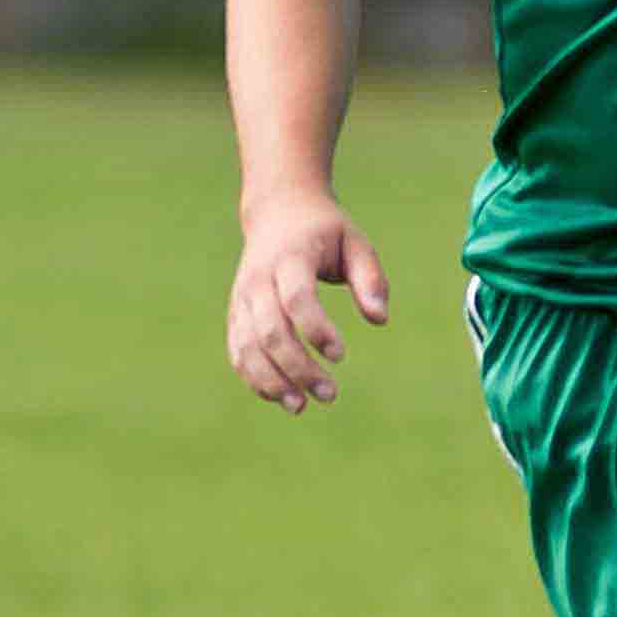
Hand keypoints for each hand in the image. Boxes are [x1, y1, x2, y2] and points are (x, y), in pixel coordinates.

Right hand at [225, 191, 388, 412]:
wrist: (278, 210)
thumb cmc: (325, 231)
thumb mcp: (356, 243)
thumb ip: (370, 279)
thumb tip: (379, 320)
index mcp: (290, 258)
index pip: (297, 299)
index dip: (316, 330)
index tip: (341, 355)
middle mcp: (259, 279)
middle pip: (270, 331)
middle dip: (297, 367)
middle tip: (329, 395)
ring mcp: (243, 297)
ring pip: (248, 346)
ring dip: (272, 381)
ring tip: (301, 406)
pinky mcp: (236, 312)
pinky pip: (238, 350)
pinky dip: (255, 377)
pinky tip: (281, 396)